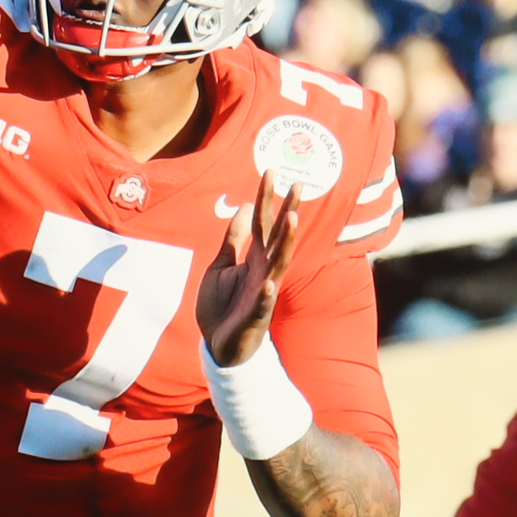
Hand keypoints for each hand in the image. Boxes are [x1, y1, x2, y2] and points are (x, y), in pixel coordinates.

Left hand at [196, 171, 300, 366]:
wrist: (218, 345)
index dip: (267, 198)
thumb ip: (232, 241)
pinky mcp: (255, 315)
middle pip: (277, 237)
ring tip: (292, 219)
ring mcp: (262, 293)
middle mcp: (263, 271)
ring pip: (277, 264)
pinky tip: (270, 282)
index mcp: (253, 259)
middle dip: (288, 211)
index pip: (263, 223)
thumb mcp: (221, 266)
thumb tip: (243, 208)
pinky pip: (262, 303)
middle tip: (298, 185)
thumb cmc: (222, 306)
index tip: (271, 171)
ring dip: (285, 242)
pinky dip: (267, 293)